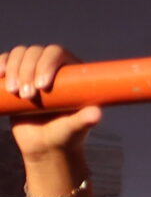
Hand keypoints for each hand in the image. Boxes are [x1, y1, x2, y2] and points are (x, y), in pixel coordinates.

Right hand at [5, 44, 99, 177]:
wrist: (45, 144)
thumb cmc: (65, 134)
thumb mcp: (75, 128)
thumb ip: (85, 120)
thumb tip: (96, 114)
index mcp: (72, 71)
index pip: (58, 54)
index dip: (47, 64)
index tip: (42, 87)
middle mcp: (52, 66)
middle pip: (36, 52)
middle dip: (28, 71)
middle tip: (28, 96)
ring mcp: (32, 69)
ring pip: (20, 53)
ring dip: (13, 69)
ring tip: (13, 91)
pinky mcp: (15, 76)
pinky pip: (5, 60)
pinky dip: (0, 63)